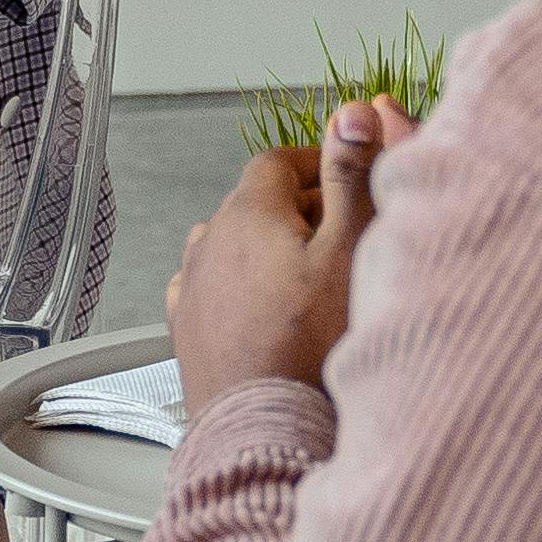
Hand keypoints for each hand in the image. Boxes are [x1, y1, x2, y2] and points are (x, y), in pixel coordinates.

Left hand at [167, 95, 409, 409]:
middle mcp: (207, 243)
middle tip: (345, 232)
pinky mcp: (188, 331)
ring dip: (267, 248)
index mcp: (246, 213)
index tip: (346, 175)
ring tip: (310, 276)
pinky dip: (242, 287)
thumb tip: (354, 111)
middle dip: (299, 207)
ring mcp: (192, 288)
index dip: (315, 162)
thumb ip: (353, 177)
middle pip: (254, 202)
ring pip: (232, 246)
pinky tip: (269, 310)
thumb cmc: (311, 347)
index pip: (277, 160)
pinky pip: (214, 289)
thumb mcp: (349, 251)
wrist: (262, 429)